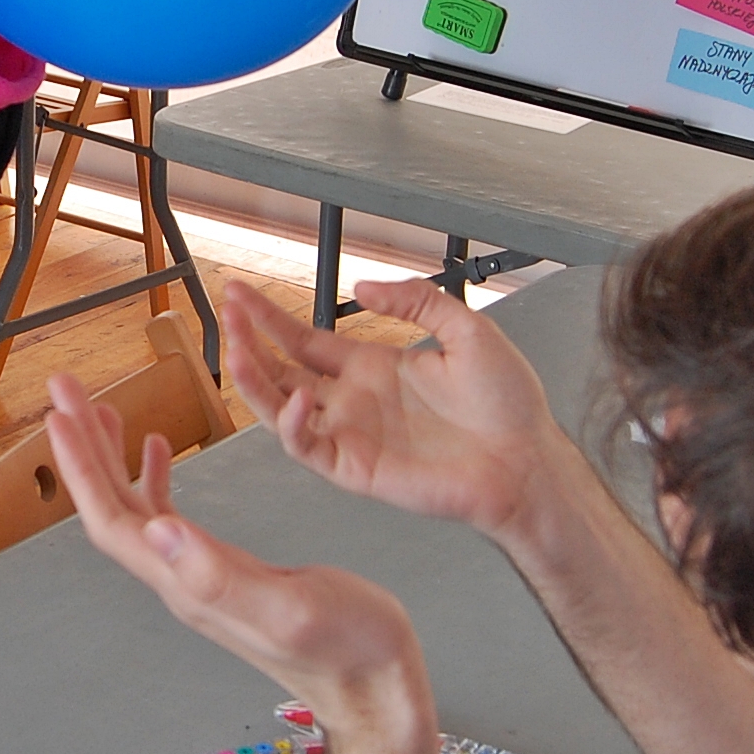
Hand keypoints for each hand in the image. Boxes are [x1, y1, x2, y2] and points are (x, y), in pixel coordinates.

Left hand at [43, 374, 442, 753]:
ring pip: (136, 510)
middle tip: (66, 390)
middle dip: (85, 448)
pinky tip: (157, 448)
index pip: (114, 523)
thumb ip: (222, 576)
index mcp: (191, 587)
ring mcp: (201, 577)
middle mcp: (184, 582)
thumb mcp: (292, 608)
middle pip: (113, 511)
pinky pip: (170, 517)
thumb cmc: (350, 649)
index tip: (61, 416)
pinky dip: (154, 477)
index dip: (83, 469)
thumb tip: (159, 530)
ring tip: (99, 408)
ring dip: (111, 458)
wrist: (375, 686)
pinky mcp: (225, 570)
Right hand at [226, 277, 562, 539]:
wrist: (527, 459)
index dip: (269, 317)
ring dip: (254, 381)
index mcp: (373, 368)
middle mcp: (353, 401)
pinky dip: (294, 423)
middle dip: (248, 341)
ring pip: (280, 408)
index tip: (239, 292)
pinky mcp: (355, 469)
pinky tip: (298, 396)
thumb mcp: (465, 330)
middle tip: (226, 313)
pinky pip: (308, 447)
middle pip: (280, 371)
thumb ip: (415, 300)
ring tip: (236, 350)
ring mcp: (350, 435)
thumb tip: (361, 285)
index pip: (304, 340)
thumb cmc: (506, 405)